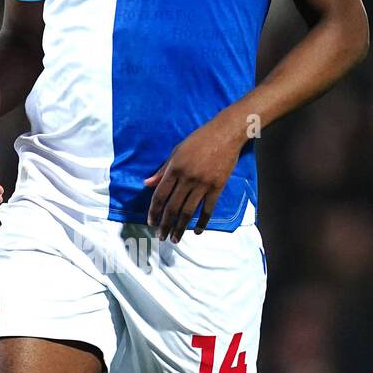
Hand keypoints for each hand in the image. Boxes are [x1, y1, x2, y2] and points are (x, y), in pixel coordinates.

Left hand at [144, 115, 244, 241]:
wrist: (226, 134)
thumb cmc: (199, 139)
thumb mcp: (176, 151)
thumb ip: (162, 170)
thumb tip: (147, 183)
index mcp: (174, 168)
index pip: (160, 195)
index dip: (154, 211)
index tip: (151, 222)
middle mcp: (187, 178)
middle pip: (173, 207)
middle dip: (165, 224)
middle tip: (161, 237)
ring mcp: (203, 184)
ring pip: (188, 211)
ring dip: (180, 228)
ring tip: (175, 239)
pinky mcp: (217, 187)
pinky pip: (208, 209)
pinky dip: (202, 222)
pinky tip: (197, 231)